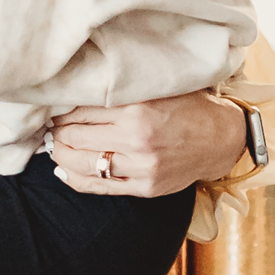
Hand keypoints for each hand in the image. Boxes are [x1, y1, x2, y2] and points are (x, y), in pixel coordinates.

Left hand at [49, 92, 248, 195]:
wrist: (222, 139)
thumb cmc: (188, 107)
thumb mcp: (157, 88)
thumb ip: (122, 89)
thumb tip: (76, 89)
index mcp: (138, 109)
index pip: (81, 110)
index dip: (62, 110)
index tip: (55, 108)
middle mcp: (137, 140)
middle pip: (75, 137)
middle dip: (57, 132)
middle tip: (51, 127)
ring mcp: (141, 167)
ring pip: (81, 164)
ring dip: (60, 155)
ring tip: (55, 146)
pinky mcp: (144, 187)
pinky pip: (98, 186)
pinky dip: (74, 178)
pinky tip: (63, 170)